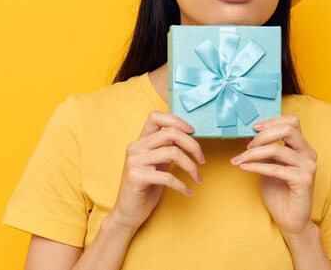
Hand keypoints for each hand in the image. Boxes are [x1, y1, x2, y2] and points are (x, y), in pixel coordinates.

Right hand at [109, 111, 204, 231]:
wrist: (128, 213)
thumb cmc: (146, 188)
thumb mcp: (158, 164)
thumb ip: (167, 149)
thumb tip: (189, 137)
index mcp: (141, 141)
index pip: (156, 117)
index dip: (176, 120)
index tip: (192, 131)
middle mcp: (136, 147)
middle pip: (170, 133)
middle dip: (192, 145)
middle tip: (202, 160)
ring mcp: (134, 161)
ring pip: (172, 153)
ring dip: (191, 167)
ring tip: (198, 178)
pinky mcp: (136, 177)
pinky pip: (167, 176)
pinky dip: (182, 185)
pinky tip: (188, 192)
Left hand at [230, 115, 316, 237]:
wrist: (289, 219)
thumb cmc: (278, 192)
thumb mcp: (268, 164)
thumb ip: (263, 149)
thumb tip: (248, 134)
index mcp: (302, 147)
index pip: (291, 122)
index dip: (272, 121)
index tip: (253, 128)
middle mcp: (308, 153)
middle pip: (288, 129)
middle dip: (263, 135)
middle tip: (247, 145)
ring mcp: (308, 166)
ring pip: (278, 149)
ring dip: (253, 153)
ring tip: (240, 159)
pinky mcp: (304, 180)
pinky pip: (276, 168)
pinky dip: (256, 166)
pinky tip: (244, 167)